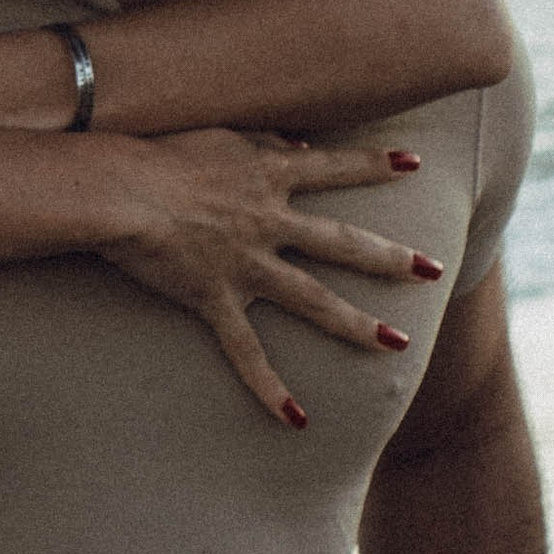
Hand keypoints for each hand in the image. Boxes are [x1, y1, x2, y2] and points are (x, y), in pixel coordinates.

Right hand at [92, 132, 436, 422]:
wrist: (120, 188)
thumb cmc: (158, 151)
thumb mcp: (218, 133)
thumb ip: (262, 140)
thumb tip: (299, 146)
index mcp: (268, 176)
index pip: (333, 166)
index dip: (374, 163)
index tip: (413, 163)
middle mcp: (269, 222)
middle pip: (342, 242)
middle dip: (391, 257)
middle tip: (433, 270)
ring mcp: (247, 264)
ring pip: (314, 299)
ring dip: (357, 324)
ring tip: (398, 345)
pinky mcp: (216, 298)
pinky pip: (247, 352)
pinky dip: (270, 388)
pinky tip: (297, 419)